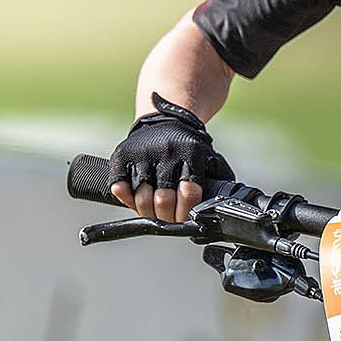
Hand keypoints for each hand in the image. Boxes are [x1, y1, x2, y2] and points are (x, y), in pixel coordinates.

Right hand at [108, 94, 235, 222]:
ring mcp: (143, 152)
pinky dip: (126, 199)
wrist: (165, 118)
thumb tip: (221, 211)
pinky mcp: (123, 154)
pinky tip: (135, 200)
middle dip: (167, 218)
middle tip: (168, 220)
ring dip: (146, 212)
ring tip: (153, 213)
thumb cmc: (189, 148)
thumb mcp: (209, 159)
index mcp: (192, 154)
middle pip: (164, 200)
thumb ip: (216, 183)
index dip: (186, 214)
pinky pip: (119, 187)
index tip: (184, 221)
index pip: (189, 194)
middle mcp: (167, 152)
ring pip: (142, 197)